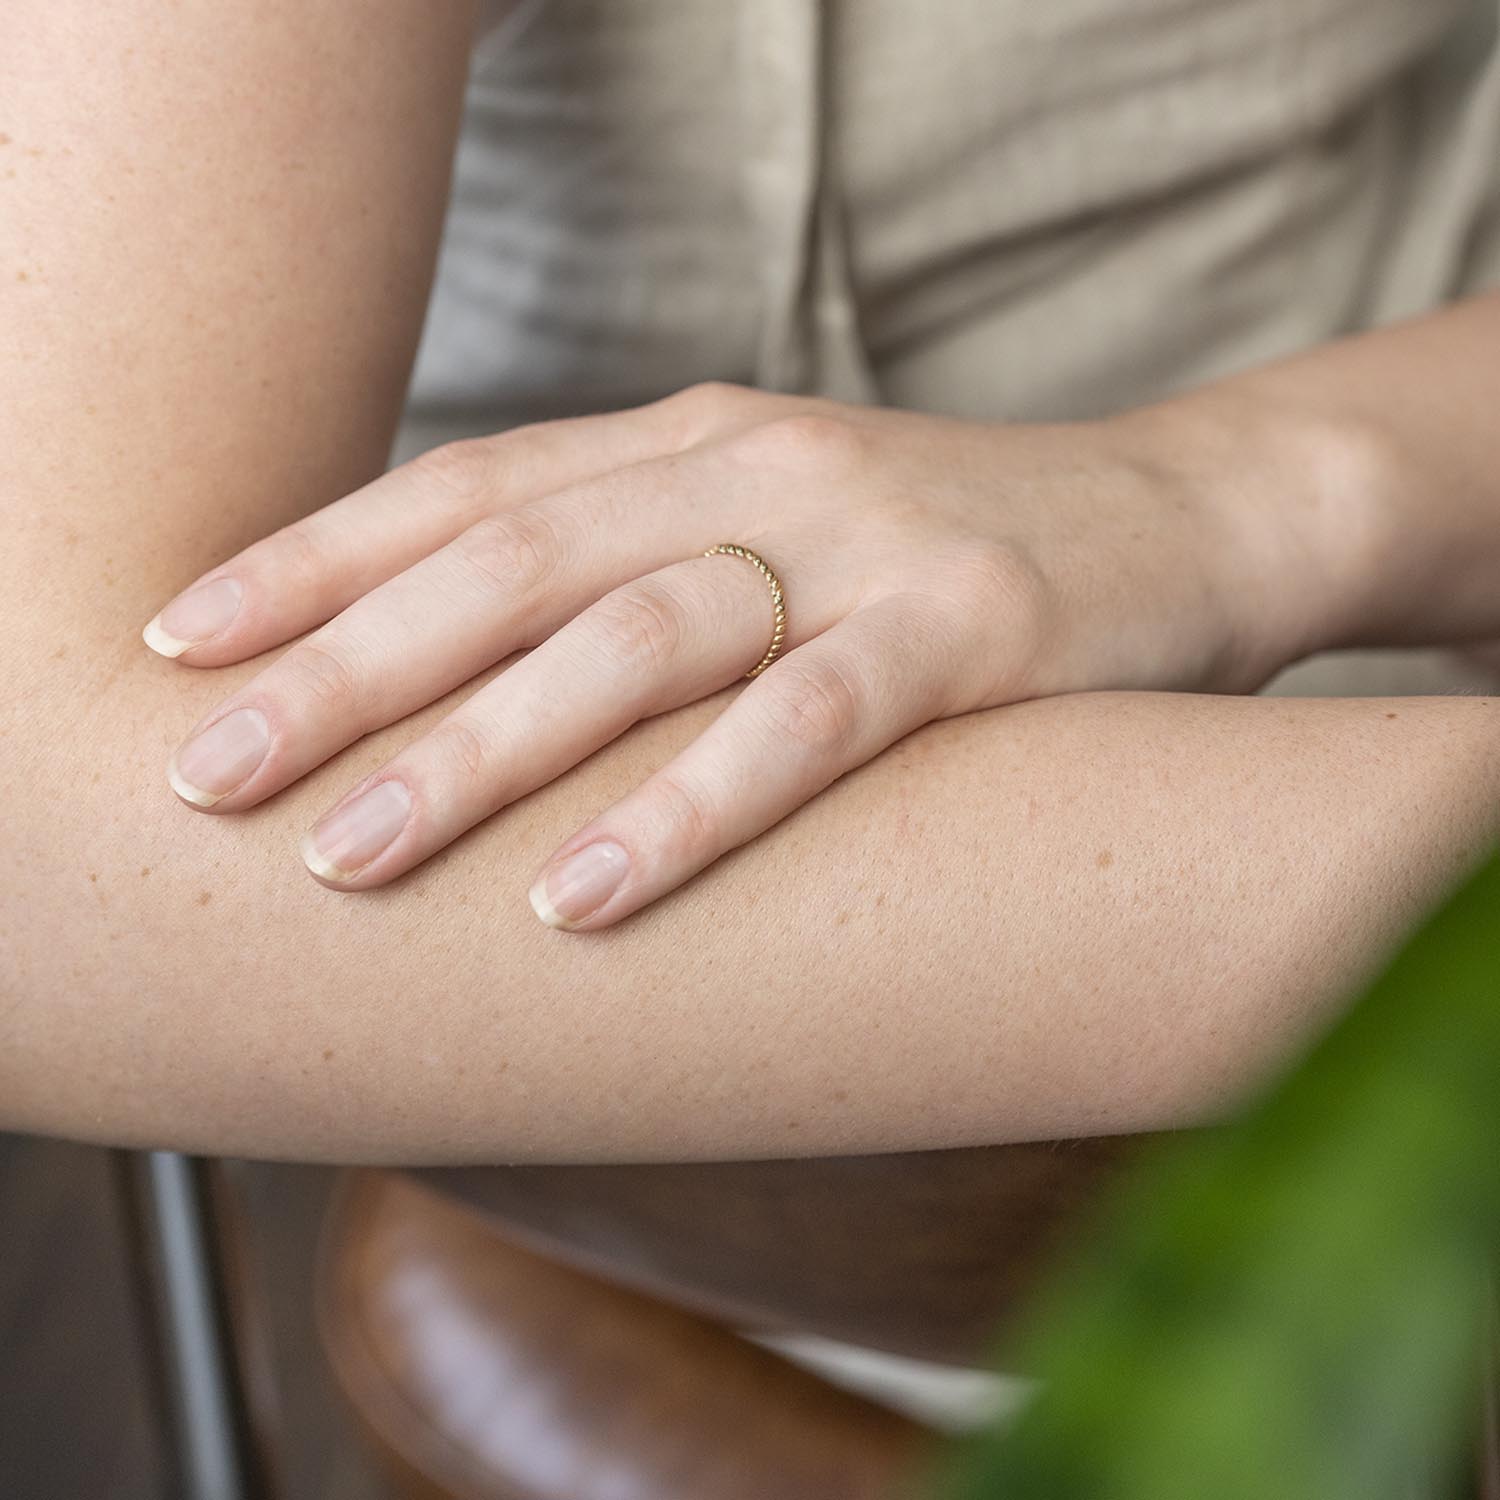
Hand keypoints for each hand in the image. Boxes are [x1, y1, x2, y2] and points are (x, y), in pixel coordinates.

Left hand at [143, 383, 1316, 929]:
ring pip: (633, 637)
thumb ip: (647, 573)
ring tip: (352, 856)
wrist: (1188, 514)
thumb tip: (479, 689)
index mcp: (693, 439)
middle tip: (213, 774)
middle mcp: (755, 466)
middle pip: (512, 561)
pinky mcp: (970, 627)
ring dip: (479, 750)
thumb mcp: (779, 530)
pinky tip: (587, 896)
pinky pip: (804, 721)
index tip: (185, 644)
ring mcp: (863, 540)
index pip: (468, 485)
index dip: (315, 559)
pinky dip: (687, 808)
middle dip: (345, 670)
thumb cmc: (948, 557)